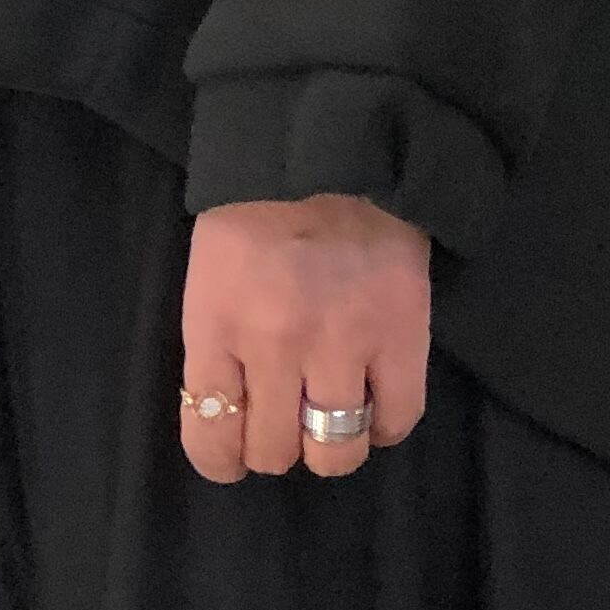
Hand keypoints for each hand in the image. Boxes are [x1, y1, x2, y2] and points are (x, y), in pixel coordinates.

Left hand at [179, 194, 430, 483]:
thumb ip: (215, 347)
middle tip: (285, 423)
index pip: (210, 436)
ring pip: (335, 450)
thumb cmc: (257, 212)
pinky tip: (374, 407)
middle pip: (274, 452)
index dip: (221, 460)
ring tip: (330, 420)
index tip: (231, 455)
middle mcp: (276, 346)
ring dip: (329, 447)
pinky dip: (384, 426)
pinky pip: (397, 419)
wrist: (334, 149)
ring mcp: (344, 343)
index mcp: (217, 327)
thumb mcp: (207, 278)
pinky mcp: (402, 335)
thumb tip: (231, 417)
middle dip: (275, 449)